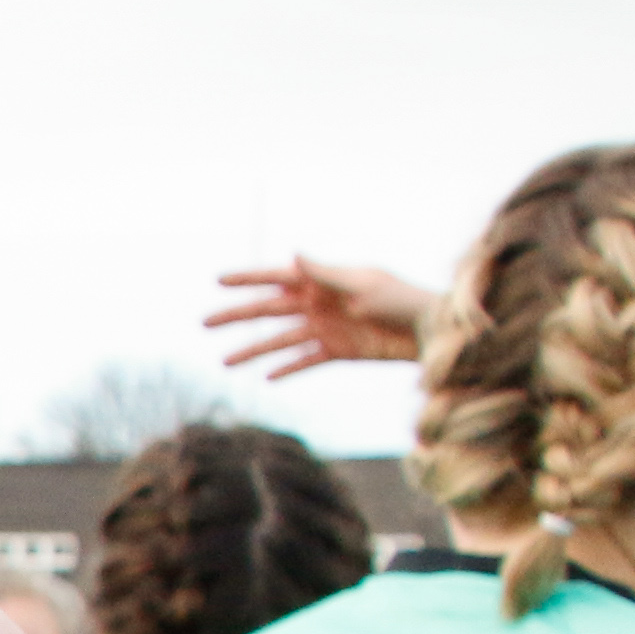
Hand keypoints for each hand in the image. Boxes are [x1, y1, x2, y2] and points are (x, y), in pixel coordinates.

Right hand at [203, 256, 429, 376]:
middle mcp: (319, 303)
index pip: (277, 278)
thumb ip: (326, 274)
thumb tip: (294, 256)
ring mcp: (326, 328)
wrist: (429, 332)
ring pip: (281, 340)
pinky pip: (305, 361)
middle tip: (205, 323)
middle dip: (238, 316)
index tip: (218, 281)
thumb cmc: (401, 300)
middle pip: (270, 310)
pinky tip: (266, 377)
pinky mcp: (337, 352)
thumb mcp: (363, 285)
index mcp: (323, 280)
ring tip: (225, 362)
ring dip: (253, 350)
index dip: (248, 280)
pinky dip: (287, 369)